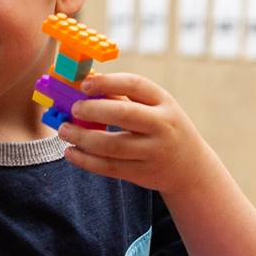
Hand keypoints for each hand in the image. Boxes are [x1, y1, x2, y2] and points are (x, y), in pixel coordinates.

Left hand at [57, 72, 211, 195]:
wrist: (190, 168)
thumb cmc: (164, 129)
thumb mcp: (156, 109)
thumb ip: (124, 99)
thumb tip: (84, 88)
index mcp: (165, 101)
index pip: (135, 85)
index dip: (107, 82)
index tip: (84, 83)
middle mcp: (162, 125)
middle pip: (123, 114)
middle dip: (92, 110)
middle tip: (73, 109)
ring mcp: (154, 152)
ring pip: (112, 146)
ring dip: (82, 137)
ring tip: (64, 130)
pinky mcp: (143, 174)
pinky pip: (109, 167)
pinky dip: (86, 161)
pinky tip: (71, 152)